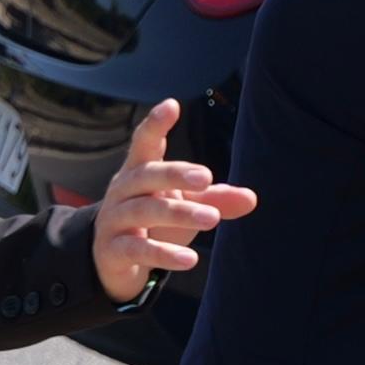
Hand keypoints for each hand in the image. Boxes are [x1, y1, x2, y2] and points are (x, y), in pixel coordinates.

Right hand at [90, 98, 257, 304]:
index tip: (172, 105)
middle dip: (175, 174)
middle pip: (146, 175)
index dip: (156, 124)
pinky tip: (190, 259)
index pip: (144, 142)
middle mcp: (123, 190)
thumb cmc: (153, 222)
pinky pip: (138, 249)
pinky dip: (164, 254)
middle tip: (207, 178)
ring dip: (179, 214)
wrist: (112, 259)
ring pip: (144, 211)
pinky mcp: (113, 250)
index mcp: (139, 171)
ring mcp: (114, 219)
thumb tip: (252, 198)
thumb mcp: (183, 207)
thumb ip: (214, 200)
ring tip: (212, 219)